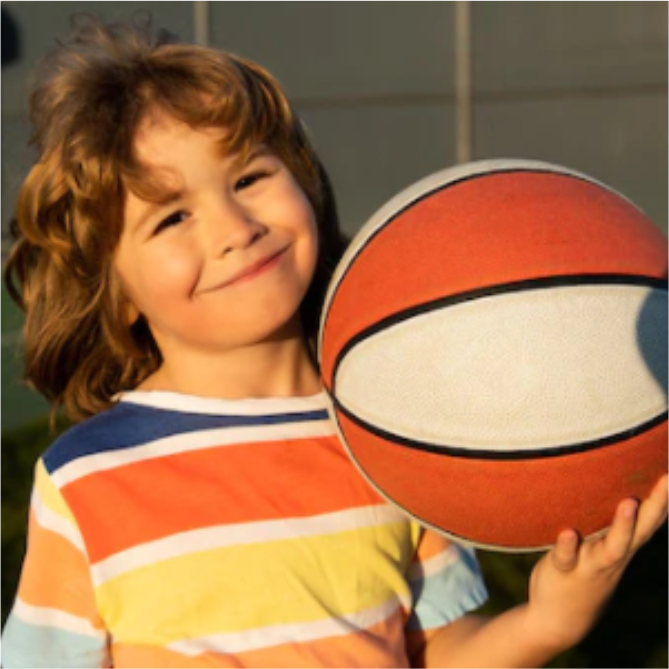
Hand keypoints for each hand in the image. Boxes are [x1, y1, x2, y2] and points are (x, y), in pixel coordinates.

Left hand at [525, 474, 668, 653]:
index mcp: (623, 545)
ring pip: (611, 547)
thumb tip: (622, 491)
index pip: (650, 520)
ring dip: (622, 527)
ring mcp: (590, 563)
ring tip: (629, 503)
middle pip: (640, 530)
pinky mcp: (563, 570)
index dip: (664, 498)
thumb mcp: (604, 550)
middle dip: (656, 505)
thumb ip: (614, 526)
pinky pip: (567, 557)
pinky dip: (568, 545)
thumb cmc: (584, 570)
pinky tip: (568, 532)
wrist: (560, 618)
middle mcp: (613, 554)